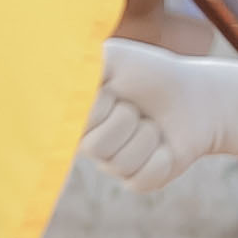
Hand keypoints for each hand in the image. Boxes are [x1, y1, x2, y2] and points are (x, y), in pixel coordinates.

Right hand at [85, 35, 237, 191]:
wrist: (196, 95)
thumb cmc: (150, 74)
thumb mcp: (111, 58)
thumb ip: (76, 64)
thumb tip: (41, 71)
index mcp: (74, 115)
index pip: (71, 123)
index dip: (100, 104)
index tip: (113, 89)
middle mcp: (88, 142)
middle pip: (94, 148)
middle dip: (126, 118)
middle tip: (137, 106)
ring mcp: (113, 164)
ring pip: (120, 164)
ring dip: (148, 136)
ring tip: (153, 123)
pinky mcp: (138, 180)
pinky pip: (142, 179)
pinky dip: (162, 158)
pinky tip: (166, 144)